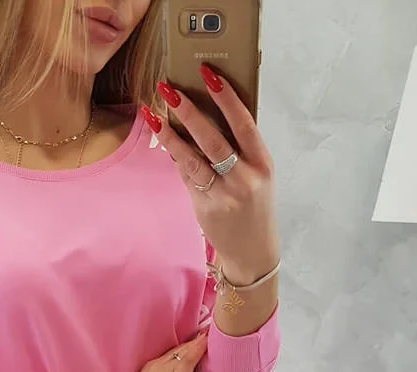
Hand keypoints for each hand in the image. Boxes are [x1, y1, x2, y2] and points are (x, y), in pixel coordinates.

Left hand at [127, 333, 206, 371]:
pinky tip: (181, 368)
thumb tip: (200, 342)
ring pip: (173, 358)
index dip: (202, 341)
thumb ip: (188, 363)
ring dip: (187, 353)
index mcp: (165, 363)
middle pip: (180, 351)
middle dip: (195, 344)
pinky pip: (166, 366)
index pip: (188, 347)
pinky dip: (178, 363)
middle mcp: (156, 365)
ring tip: (200, 351)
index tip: (214, 335)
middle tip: (211, 339)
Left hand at [146, 69, 278, 284]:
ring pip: (193, 159)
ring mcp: (223, 195)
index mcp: (262, 164)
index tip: (209, 74)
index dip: (226, 97)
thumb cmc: (254, 207)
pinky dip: (175, 155)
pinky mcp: (205, 208)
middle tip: (169, 89)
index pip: (244, 123)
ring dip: (171, 134)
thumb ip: (240, 150)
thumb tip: (207, 114)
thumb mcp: (258, 175)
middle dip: (189, 111)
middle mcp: (245, 179)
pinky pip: (186, 176)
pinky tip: (163, 137)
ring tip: (154, 114)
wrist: (253, 252)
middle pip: (213, 139)